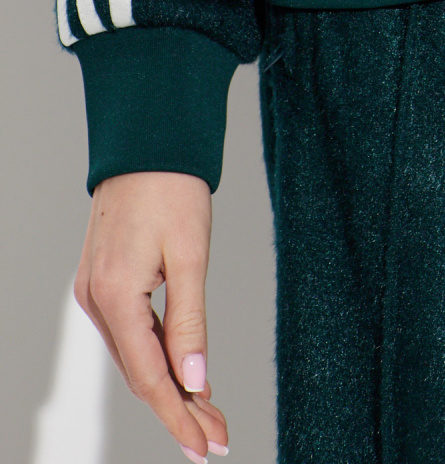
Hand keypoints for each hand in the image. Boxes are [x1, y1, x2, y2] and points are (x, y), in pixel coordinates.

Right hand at [74, 171, 228, 458]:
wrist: (147, 142)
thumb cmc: (172, 188)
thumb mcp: (191, 255)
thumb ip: (191, 323)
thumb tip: (196, 381)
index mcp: (114, 296)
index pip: (151, 378)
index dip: (180, 417)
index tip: (209, 447)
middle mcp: (96, 300)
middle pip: (141, 374)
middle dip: (180, 409)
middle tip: (219, 436)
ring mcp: (94, 292)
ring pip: (134, 357)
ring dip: (170, 386)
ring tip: (208, 412)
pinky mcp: (102, 282)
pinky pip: (130, 333)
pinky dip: (156, 356)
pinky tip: (181, 371)